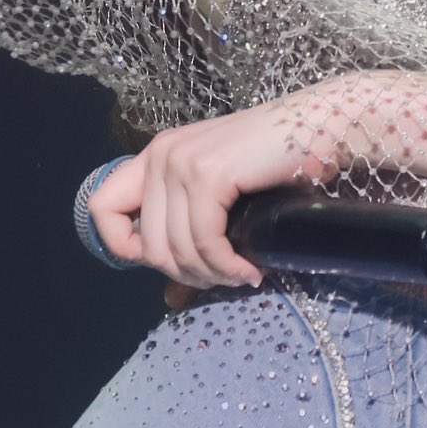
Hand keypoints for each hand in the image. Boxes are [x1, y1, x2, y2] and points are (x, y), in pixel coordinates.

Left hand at [87, 91, 350, 292]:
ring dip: (213, 275)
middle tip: (225, 278)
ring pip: (176, 250)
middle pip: (148, 246)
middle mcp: (160, 155)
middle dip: (188, 275)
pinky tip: (251, 269)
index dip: (126, 247)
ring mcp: (181, 162)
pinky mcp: (209, 174)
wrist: (323, 126)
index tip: (173, 262)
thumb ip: (192, 245)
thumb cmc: (279, 164)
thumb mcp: (225, 206)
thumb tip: (170, 301)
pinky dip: (227, 266)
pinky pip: (204, 241)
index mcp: (155, 156)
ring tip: (243, 274)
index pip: (103, 210)